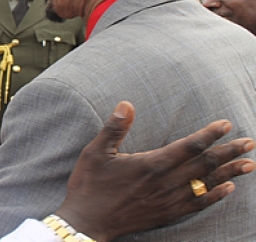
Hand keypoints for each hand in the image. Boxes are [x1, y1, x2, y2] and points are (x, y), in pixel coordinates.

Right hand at [56, 101, 255, 241]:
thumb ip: (114, 128)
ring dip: (230, 173)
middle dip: (229, 152)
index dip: (209, 134)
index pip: (189, 146)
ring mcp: (168, 200)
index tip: (226, 124)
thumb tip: (126, 104)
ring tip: (249, 164)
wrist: (87, 221)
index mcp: (151, 164)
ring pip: (206, 184)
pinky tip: (229, 189)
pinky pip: (198, 205)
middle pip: (205, 164)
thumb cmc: (90, 185)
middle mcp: (165, 182)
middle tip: (250, 142)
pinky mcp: (167, 213)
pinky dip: (216, 196)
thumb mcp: (96, 152)